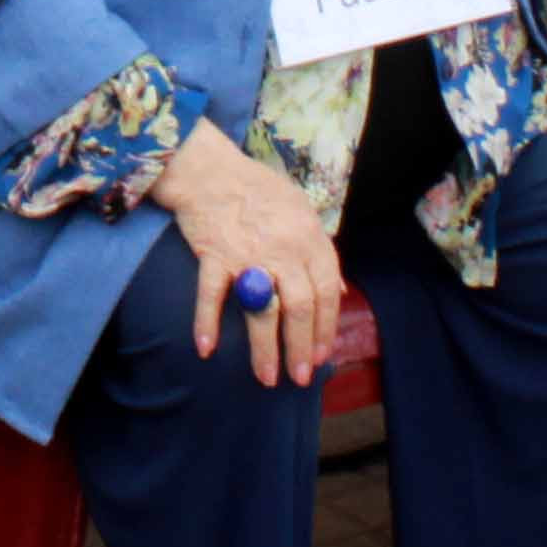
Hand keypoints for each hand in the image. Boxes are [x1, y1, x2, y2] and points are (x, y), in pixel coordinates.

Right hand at [152, 123, 341, 387]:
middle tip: (301, 376)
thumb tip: (339, 289)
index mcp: (309, 237)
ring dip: (265, 349)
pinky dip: (207, 323)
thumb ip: (320, 249)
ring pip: (263, 309)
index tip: (323, 354)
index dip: (327, 326)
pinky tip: (206, 349)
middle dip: (303, 347)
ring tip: (267, 377)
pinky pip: (211, 295)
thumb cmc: (257, 189)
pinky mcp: (215, 254)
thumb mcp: (301, 210)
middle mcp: (283, 248)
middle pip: (300, 307)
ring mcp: (248, 253)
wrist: (211, 170)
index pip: (327, 290)